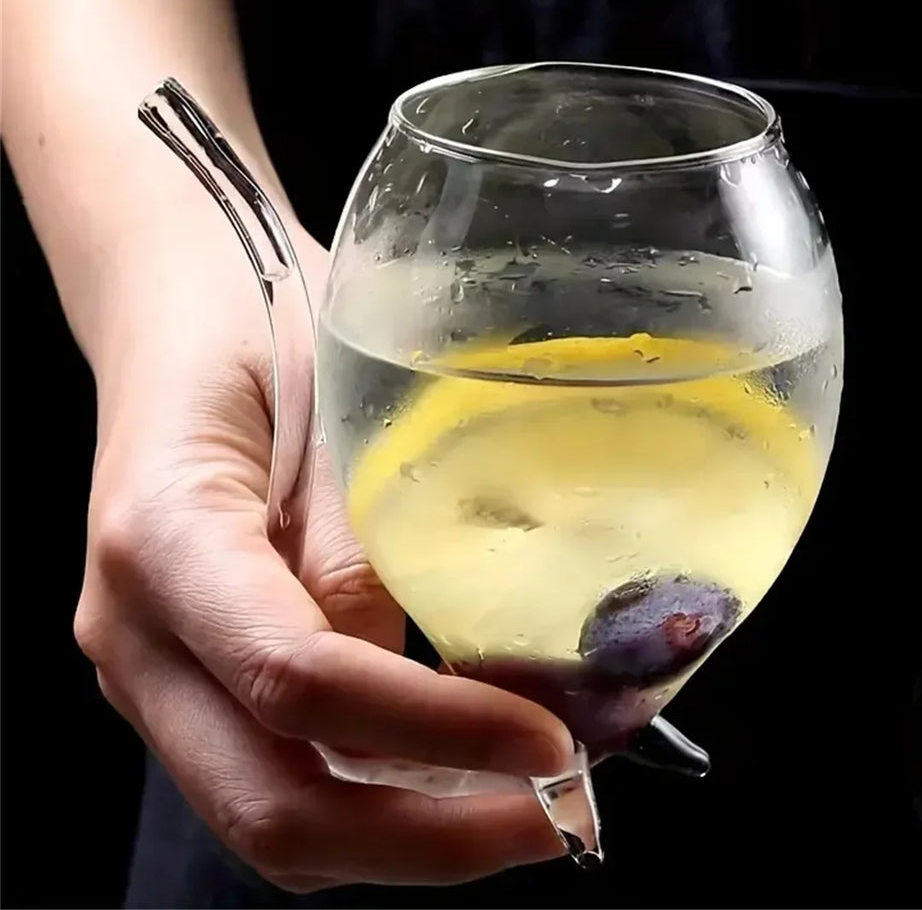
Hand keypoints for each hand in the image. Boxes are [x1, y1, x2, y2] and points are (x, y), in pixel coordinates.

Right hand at [74, 231, 572, 891]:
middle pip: (271, 798)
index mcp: (165, 539)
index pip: (300, 679)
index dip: (436, 729)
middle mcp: (135, 633)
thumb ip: (375, 548)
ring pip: (268, 811)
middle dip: (427, 837)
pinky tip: (452, 773)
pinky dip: (369, 796)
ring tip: (520, 807)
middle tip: (554, 817)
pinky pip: (271, 770)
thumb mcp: (339, 406)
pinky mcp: (184, 675)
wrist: (187, 315)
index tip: (551, 744)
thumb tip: (447, 676)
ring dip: (403, 833)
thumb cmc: (264, 329)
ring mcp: (151, 668)